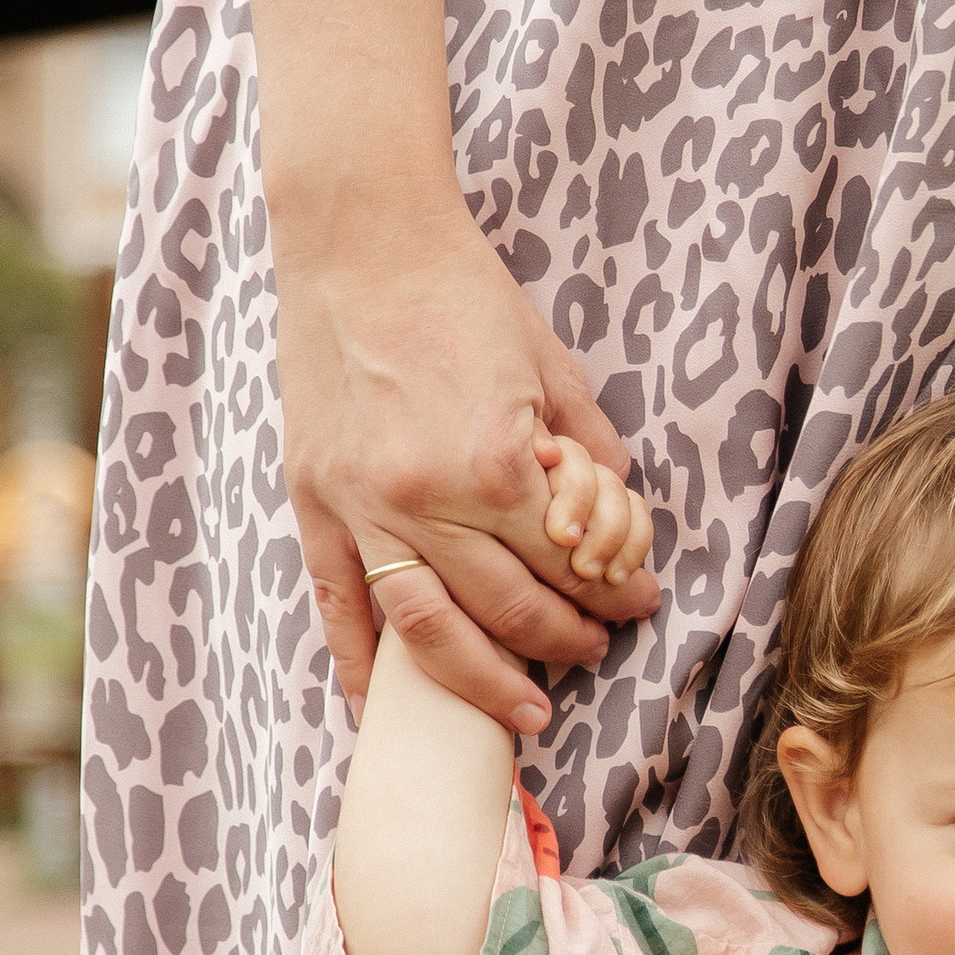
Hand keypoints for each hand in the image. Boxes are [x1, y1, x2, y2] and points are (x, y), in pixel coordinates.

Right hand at [278, 196, 658, 731]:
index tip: (639, 603)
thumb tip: (615, 523)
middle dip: (566, 640)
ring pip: (429, 634)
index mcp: (497, 466)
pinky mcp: (315, 503)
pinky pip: (338, 608)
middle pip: (510, 611)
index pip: (571, 564)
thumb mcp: (557, 372)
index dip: (616, 591)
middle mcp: (426, 502)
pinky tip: (387, 713)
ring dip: (484, 683)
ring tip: (525, 711)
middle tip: (596, 650)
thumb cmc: (467, 298)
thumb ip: (590, 455)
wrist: (362, 241)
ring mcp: (362, 509)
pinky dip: (364, 669)